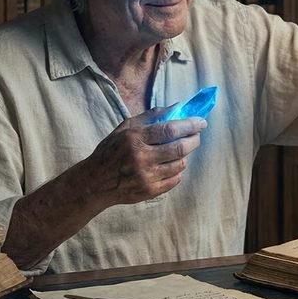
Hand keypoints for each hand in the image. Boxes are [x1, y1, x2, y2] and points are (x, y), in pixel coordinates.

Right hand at [76, 106, 206, 206]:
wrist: (96, 181)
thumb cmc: (112, 150)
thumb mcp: (126, 127)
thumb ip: (151, 116)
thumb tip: (177, 107)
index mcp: (134, 138)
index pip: (170, 129)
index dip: (190, 125)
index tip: (201, 122)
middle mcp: (141, 158)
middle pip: (179, 148)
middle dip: (194, 140)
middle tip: (196, 135)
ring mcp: (146, 176)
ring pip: (180, 164)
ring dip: (185, 155)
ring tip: (181, 149)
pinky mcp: (150, 191)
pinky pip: (175, 180)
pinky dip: (178, 170)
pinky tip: (172, 164)